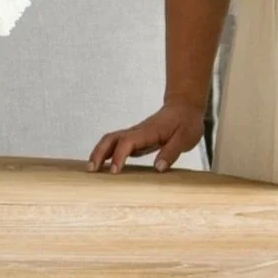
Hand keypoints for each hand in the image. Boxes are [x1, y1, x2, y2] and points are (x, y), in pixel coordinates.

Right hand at [87, 98, 204, 174]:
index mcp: (149, 131)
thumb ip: (172, 151)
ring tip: (92, 171)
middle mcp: (138, 131)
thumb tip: (158, 168)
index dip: (119, 156)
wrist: (185, 106)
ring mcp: (135, 134)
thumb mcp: (186, 138)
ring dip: (99, 153)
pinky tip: (103, 168)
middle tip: (91, 171)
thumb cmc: (186, 122)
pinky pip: (117, 145)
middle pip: (111, 138)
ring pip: (111, 140)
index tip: (114, 172)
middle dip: (99, 153)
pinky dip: (106, 154)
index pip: (128, 142)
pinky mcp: (136, 139)